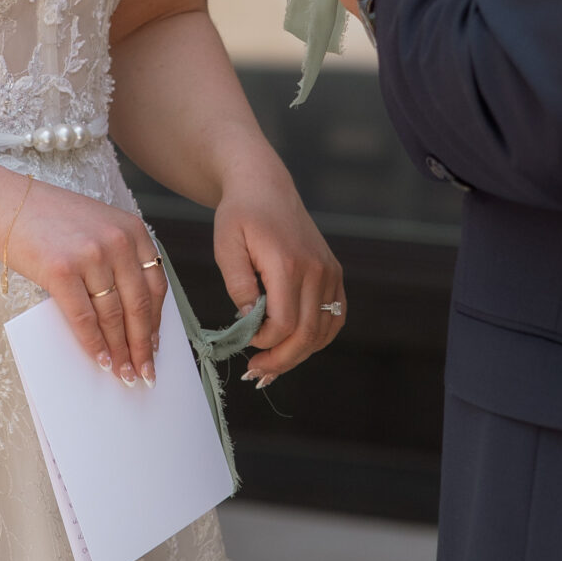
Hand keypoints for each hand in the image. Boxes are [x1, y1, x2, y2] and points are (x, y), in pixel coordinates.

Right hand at [0, 176, 170, 385]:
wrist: (5, 205)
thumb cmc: (48, 220)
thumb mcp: (98, 226)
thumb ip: (119, 257)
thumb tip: (130, 313)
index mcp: (132, 230)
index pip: (155, 284)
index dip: (156, 321)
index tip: (155, 345)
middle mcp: (117, 241)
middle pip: (139, 305)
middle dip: (142, 344)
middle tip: (146, 371)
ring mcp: (90, 256)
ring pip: (113, 316)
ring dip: (120, 350)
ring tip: (124, 372)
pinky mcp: (62, 271)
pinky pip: (84, 318)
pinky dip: (94, 344)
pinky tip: (100, 360)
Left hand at [211, 158, 346, 384]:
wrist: (266, 187)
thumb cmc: (240, 215)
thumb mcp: (226, 246)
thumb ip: (238, 285)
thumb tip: (250, 320)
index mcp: (289, 263)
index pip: (284, 323)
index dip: (264, 342)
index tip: (244, 340)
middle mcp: (317, 270)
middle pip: (307, 334)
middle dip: (281, 359)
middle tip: (256, 372)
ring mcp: (330, 272)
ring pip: (323, 331)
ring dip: (299, 354)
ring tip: (273, 365)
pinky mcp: (334, 274)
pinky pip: (335, 317)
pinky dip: (318, 338)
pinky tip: (296, 346)